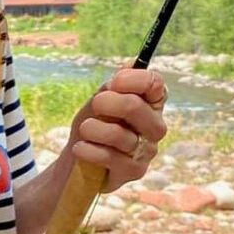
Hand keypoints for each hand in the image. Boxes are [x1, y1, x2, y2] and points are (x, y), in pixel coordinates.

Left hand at [65, 68, 168, 191]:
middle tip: (95, 105)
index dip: (134, 79)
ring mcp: (146, 150)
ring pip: (120, 135)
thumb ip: (115, 85)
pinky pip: (111, 157)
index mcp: (150, 103)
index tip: (115, 81)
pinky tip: (80, 148)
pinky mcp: (134, 171)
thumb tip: (132, 62)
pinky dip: (90, 150)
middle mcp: (154, 126)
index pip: (155, 84)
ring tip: (85, 129)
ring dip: (94, 129)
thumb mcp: (100, 101)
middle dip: (109, 103)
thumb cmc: (94, 125)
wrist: (78, 158)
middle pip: (137, 107)